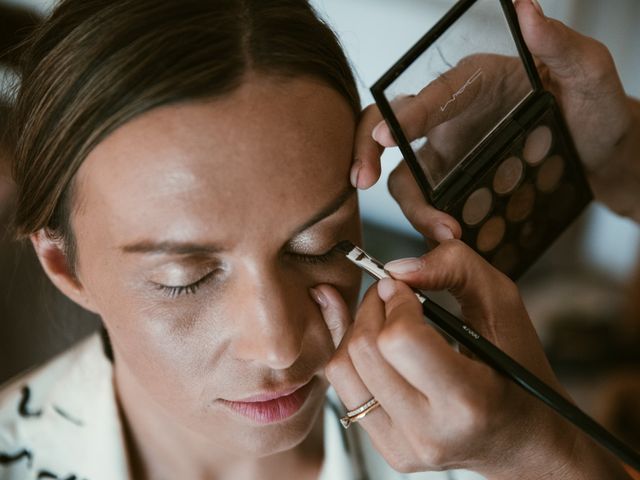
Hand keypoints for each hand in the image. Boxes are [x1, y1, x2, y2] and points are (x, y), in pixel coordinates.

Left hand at [313, 241, 630, 478]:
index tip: (405, 288)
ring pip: (341, 368)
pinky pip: (343, 389)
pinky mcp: (387, 449)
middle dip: (372, 307)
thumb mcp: (504, 307)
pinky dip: (351, 355)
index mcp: (467, 402)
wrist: (524, 440)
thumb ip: (457, 269)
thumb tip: (397, 268)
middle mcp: (429, 433)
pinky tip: (372, 341)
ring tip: (385, 320)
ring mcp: (403, 447)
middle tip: (392, 295)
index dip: (396, 301)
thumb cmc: (520, 372)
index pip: (399, 339)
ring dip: (356, 330)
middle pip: (363, 350)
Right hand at [352, 0, 638, 239]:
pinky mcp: (457, 185)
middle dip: (367, 152)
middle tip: (361, 181)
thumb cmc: (597, 109)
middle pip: (392, 130)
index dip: (404, 116)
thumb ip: (559, 44)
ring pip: (407, 176)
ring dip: (411, 205)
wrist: (605, 157)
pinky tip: (446, 239)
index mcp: (475, 81)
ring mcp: (452, 154)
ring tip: (442, 233)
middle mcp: (452, 116)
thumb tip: (529, 10)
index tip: (384, 138)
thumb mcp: (589, 73)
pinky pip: (430, 202)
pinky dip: (428, 221)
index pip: (430, 94)